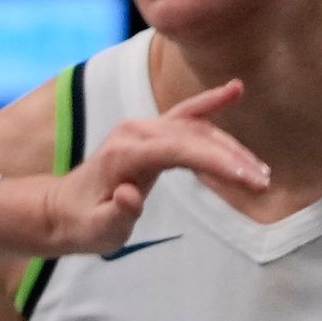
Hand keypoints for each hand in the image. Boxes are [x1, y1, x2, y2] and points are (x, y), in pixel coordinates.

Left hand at [0, 83, 269, 256]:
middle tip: (262, 183)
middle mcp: (135, 133)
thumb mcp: (95, 231)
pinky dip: (211, 104)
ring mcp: (142, 129)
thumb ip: (115, 214)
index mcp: (125, 154)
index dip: (218, 163)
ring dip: (231, 148)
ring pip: (197, 129)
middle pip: (195, 137)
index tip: (249, 180)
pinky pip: (185, 115)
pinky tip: (236, 89)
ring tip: (260, 171)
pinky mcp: (149, 133)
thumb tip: (131, 194)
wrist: (59, 211)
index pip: (182, 150)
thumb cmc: (80, 225)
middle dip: (233, 159)